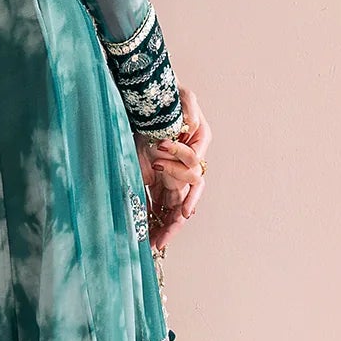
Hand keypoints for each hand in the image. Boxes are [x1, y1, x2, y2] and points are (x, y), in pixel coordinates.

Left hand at [135, 85, 209, 250]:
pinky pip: (155, 200)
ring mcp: (169, 171)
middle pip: (184, 199)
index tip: (181, 209)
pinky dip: (151, 216)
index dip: (189, 195)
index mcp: (196, 147)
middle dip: (173, 222)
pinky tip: (145, 234)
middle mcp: (184, 163)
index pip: (194, 176)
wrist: (145, 95)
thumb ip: (187, 109)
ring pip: (171, 206)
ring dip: (163, 226)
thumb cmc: (166, 95)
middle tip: (160, 240)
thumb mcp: (179, 97)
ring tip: (153, 245)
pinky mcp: (153, 174)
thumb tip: (190, 125)